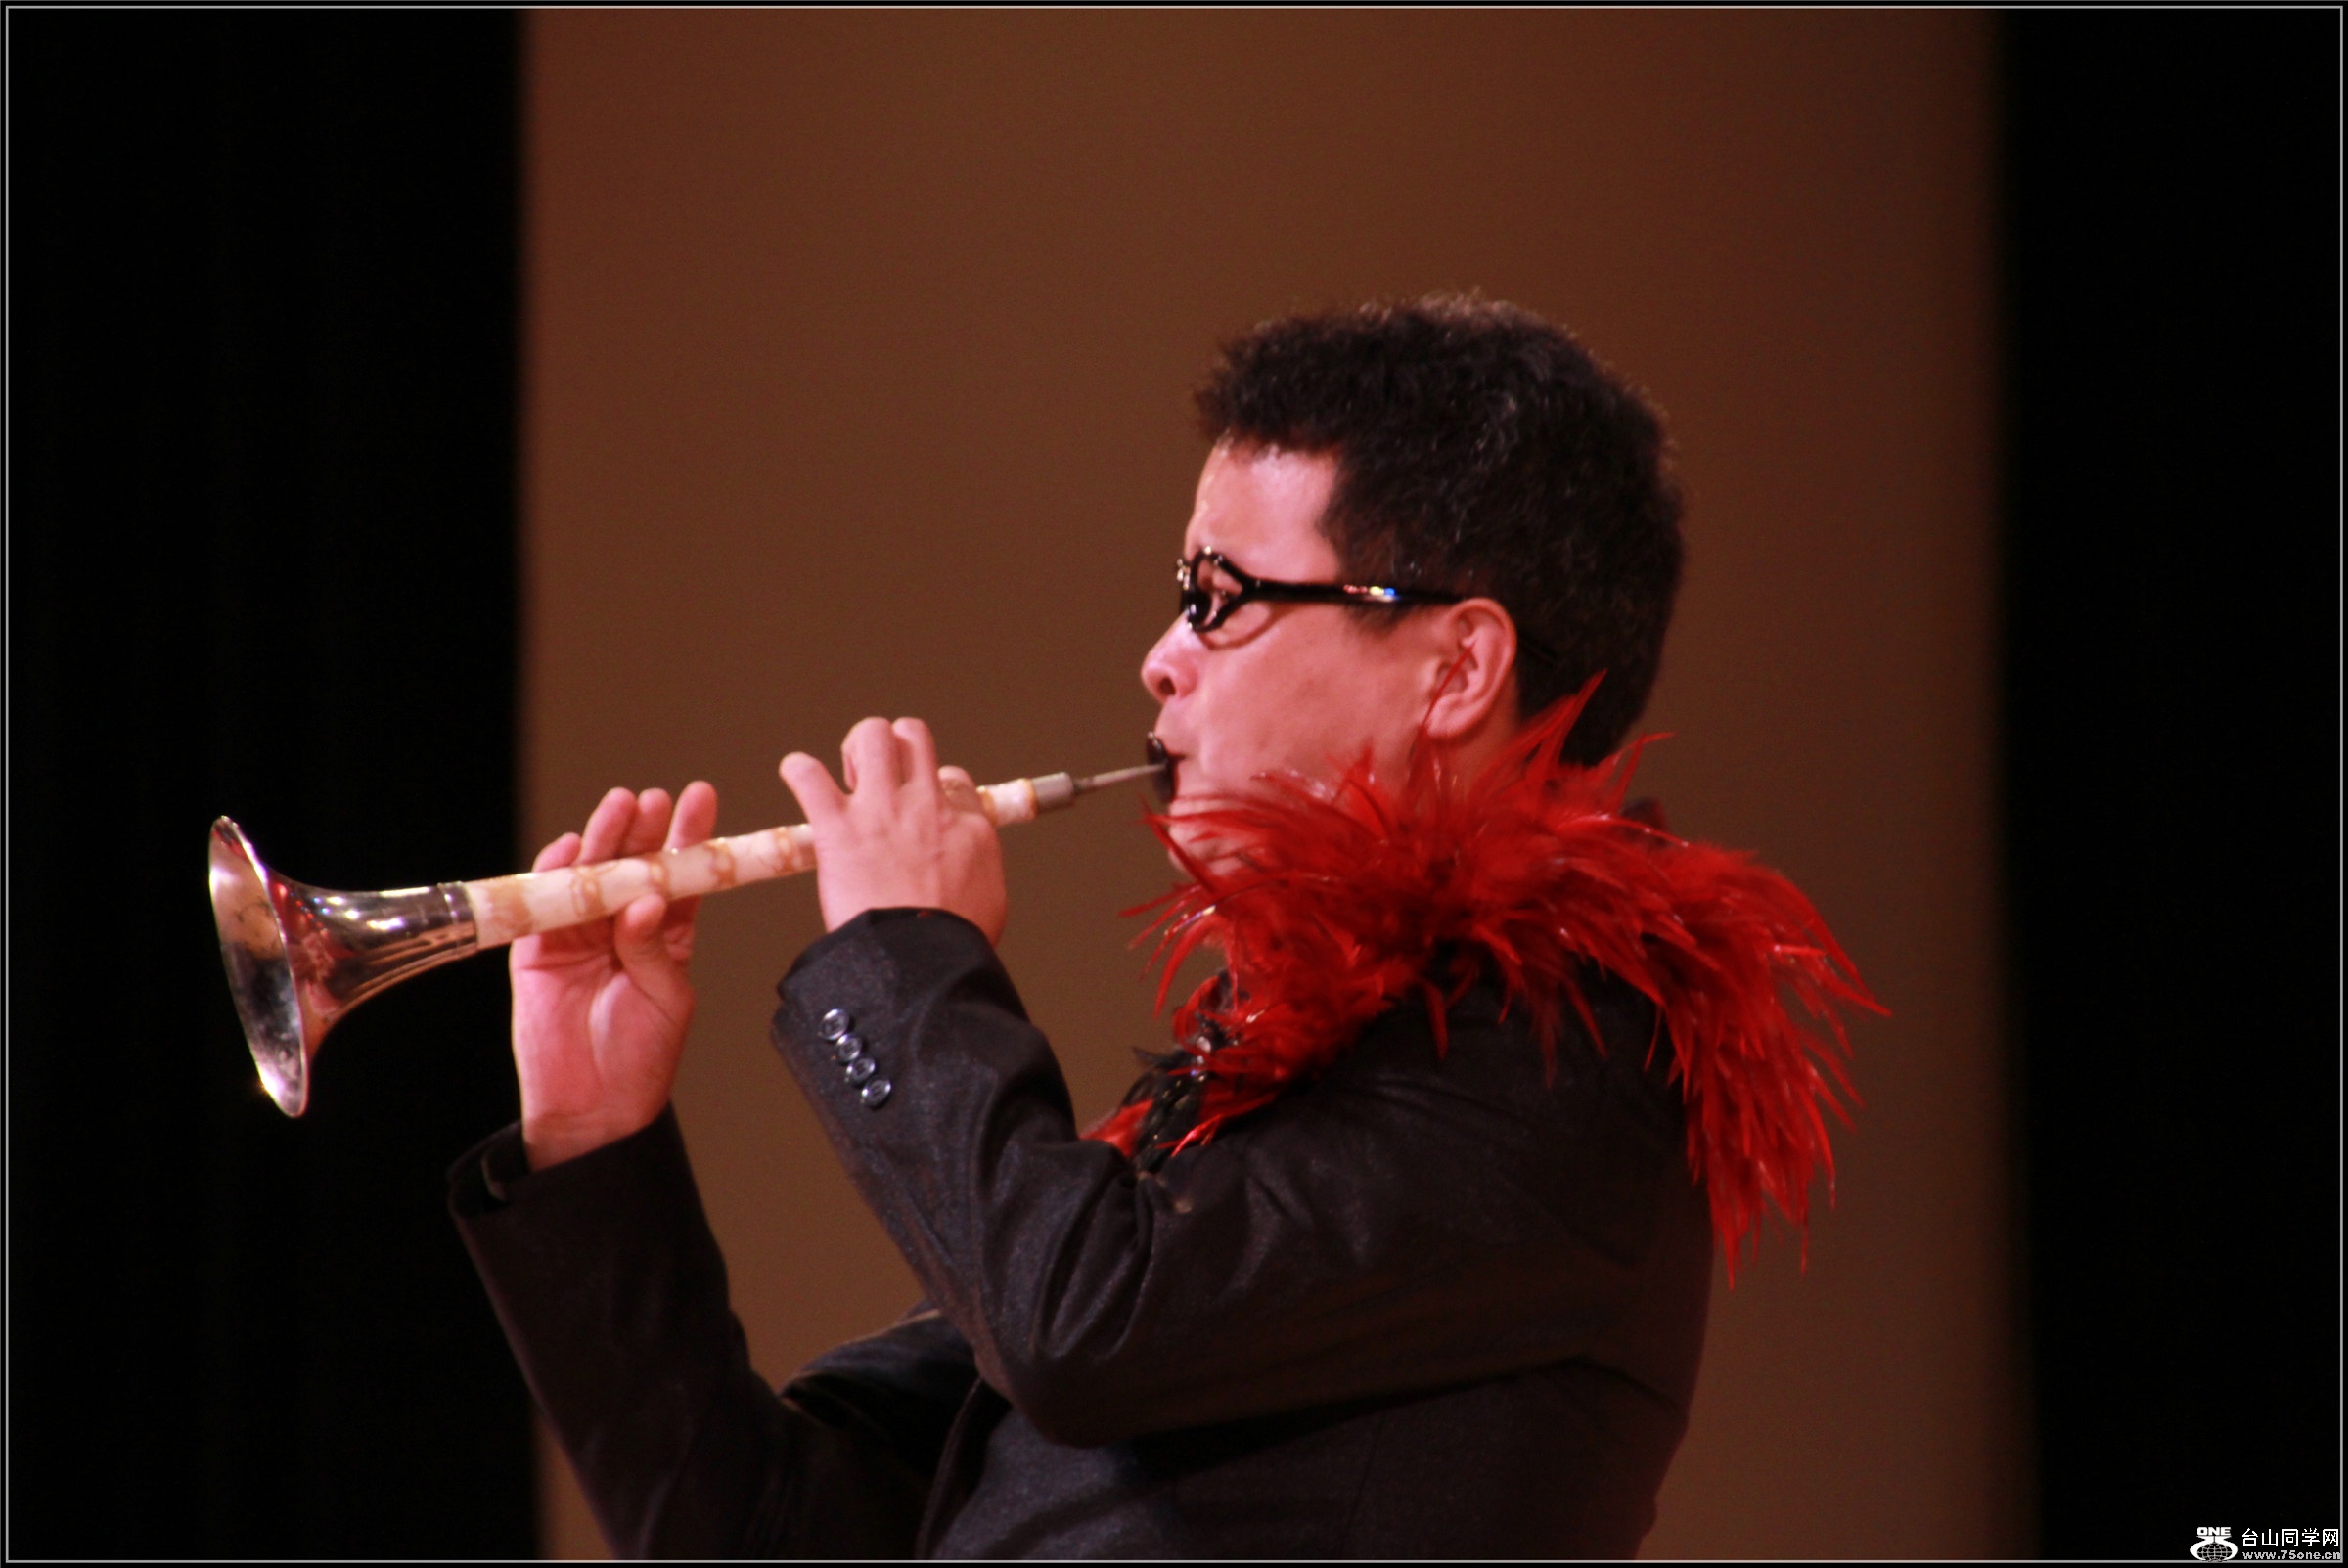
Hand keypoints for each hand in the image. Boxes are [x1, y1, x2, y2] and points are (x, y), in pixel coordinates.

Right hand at [511, 780, 718, 1169]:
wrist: (593, 1107)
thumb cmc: (642, 1057)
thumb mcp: (665, 998)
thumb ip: (655, 949)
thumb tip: (644, 901)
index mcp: (665, 935)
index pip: (680, 876)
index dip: (689, 836)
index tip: (701, 796)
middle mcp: (621, 927)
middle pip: (632, 865)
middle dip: (642, 829)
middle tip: (655, 800)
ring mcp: (578, 936)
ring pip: (590, 876)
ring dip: (603, 840)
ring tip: (620, 809)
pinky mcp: (537, 952)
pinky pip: (542, 905)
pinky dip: (553, 875)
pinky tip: (571, 848)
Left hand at [779, 717, 1007, 945]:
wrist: (922, 964)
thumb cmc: (954, 945)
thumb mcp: (989, 897)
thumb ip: (976, 868)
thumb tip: (965, 870)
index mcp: (967, 824)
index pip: (953, 777)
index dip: (935, 785)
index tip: (921, 807)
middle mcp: (926, 805)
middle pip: (912, 736)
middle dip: (893, 745)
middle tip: (877, 779)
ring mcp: (882, 811)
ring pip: (872, 736)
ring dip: (856, 747)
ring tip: (847, 776)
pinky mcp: (839, 827)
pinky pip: (810, 775)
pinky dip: (799, 770)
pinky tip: (797, 776)